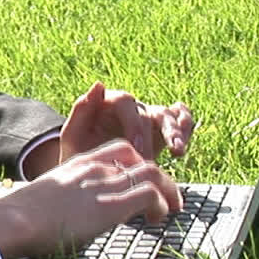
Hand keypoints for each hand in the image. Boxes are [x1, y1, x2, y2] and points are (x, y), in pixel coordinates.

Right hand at [0, 139, 182, 258]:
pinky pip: (150, 196)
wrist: (16, 219)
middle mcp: (95, 168)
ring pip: (152, 174)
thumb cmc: (22, 215)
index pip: (119, 151)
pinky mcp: (112, 205)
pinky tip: (158, 219)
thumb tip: (70, 217)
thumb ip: (67, 199)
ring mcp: (105, 183)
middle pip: (141, 159)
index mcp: (79, 164)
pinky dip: (161, 205)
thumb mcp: (48, 197)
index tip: (142, 182)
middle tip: (167, 196)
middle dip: (159, 177)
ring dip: (168, 190)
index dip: (137, 165)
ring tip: (172, 208)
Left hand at [59, 81, 193, 163]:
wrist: (88, 174)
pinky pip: (180, 122)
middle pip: (150, 111)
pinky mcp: (162, 131)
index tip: (136, 147)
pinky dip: (186, 130)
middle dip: (156, 132)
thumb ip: (81, 111)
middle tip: (157, 157)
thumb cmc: (78, 154)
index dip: (133, 123)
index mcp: (109, 103)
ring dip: (177, 130)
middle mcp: (132, 108)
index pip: (126, 102)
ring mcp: (148, 118)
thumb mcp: (71, 136)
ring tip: (178, 151)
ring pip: (169, 115)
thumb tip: (99, 84)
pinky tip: (183, 146)